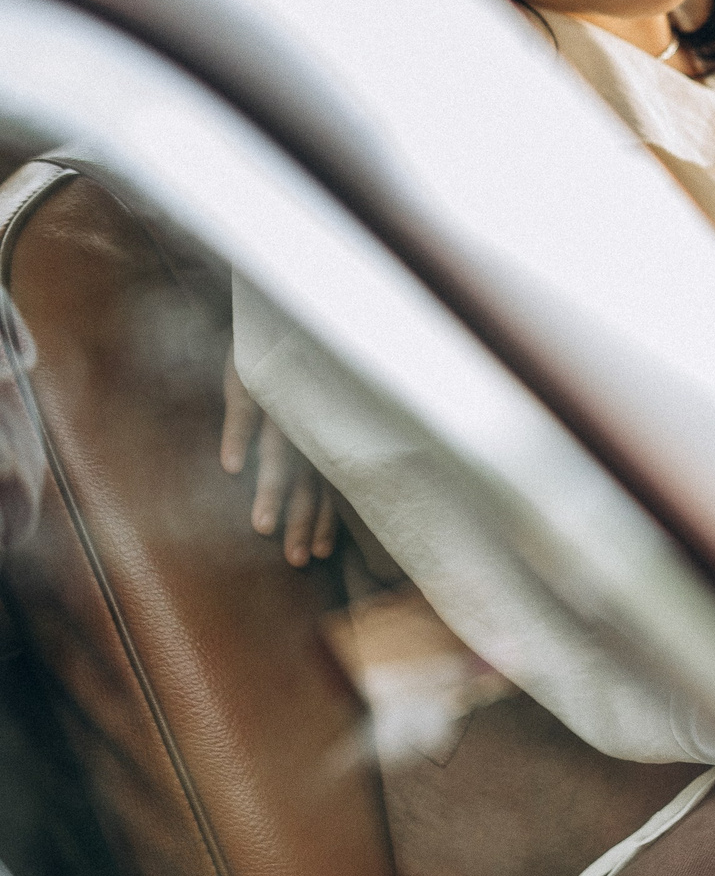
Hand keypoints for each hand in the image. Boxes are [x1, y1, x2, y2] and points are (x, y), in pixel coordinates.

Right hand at [221, 356, 339, 566]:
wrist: (284, 315)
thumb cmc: (296, 371)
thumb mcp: (304, 411)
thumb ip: (303, 455)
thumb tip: (295, 502)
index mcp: (319, 438)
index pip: (323, 487)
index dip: (320, 521)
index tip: (317, 557)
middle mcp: (306, 427)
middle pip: (305, 481)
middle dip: (300, 521)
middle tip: (296, 560)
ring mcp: (281, 404)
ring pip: (279, 453)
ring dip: (270, 491)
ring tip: (261, 527)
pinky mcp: (251, 380)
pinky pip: (246, 411)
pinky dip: (238, 438)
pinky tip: (230, 468)